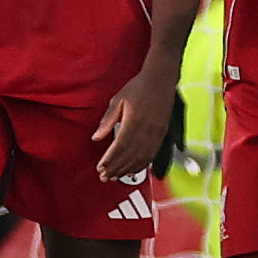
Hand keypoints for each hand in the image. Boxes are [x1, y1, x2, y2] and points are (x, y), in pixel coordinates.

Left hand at [93, 65, 175, 181]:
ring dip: (127, 169)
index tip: (100, 168)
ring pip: (141, 158)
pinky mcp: (161, 135)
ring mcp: (156, 134)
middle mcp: (146, 131)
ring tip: (116, 176)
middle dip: (116, 168)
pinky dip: (142, 165)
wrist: (160, 80)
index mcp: (133, 122)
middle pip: (130, 156)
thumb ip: (107, 121)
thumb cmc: (138, 88)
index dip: (110, 160)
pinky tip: (133, 170)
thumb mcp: (118, 101)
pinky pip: (152, 155)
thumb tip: (96, 138)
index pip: (120, 147)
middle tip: (104, 177)